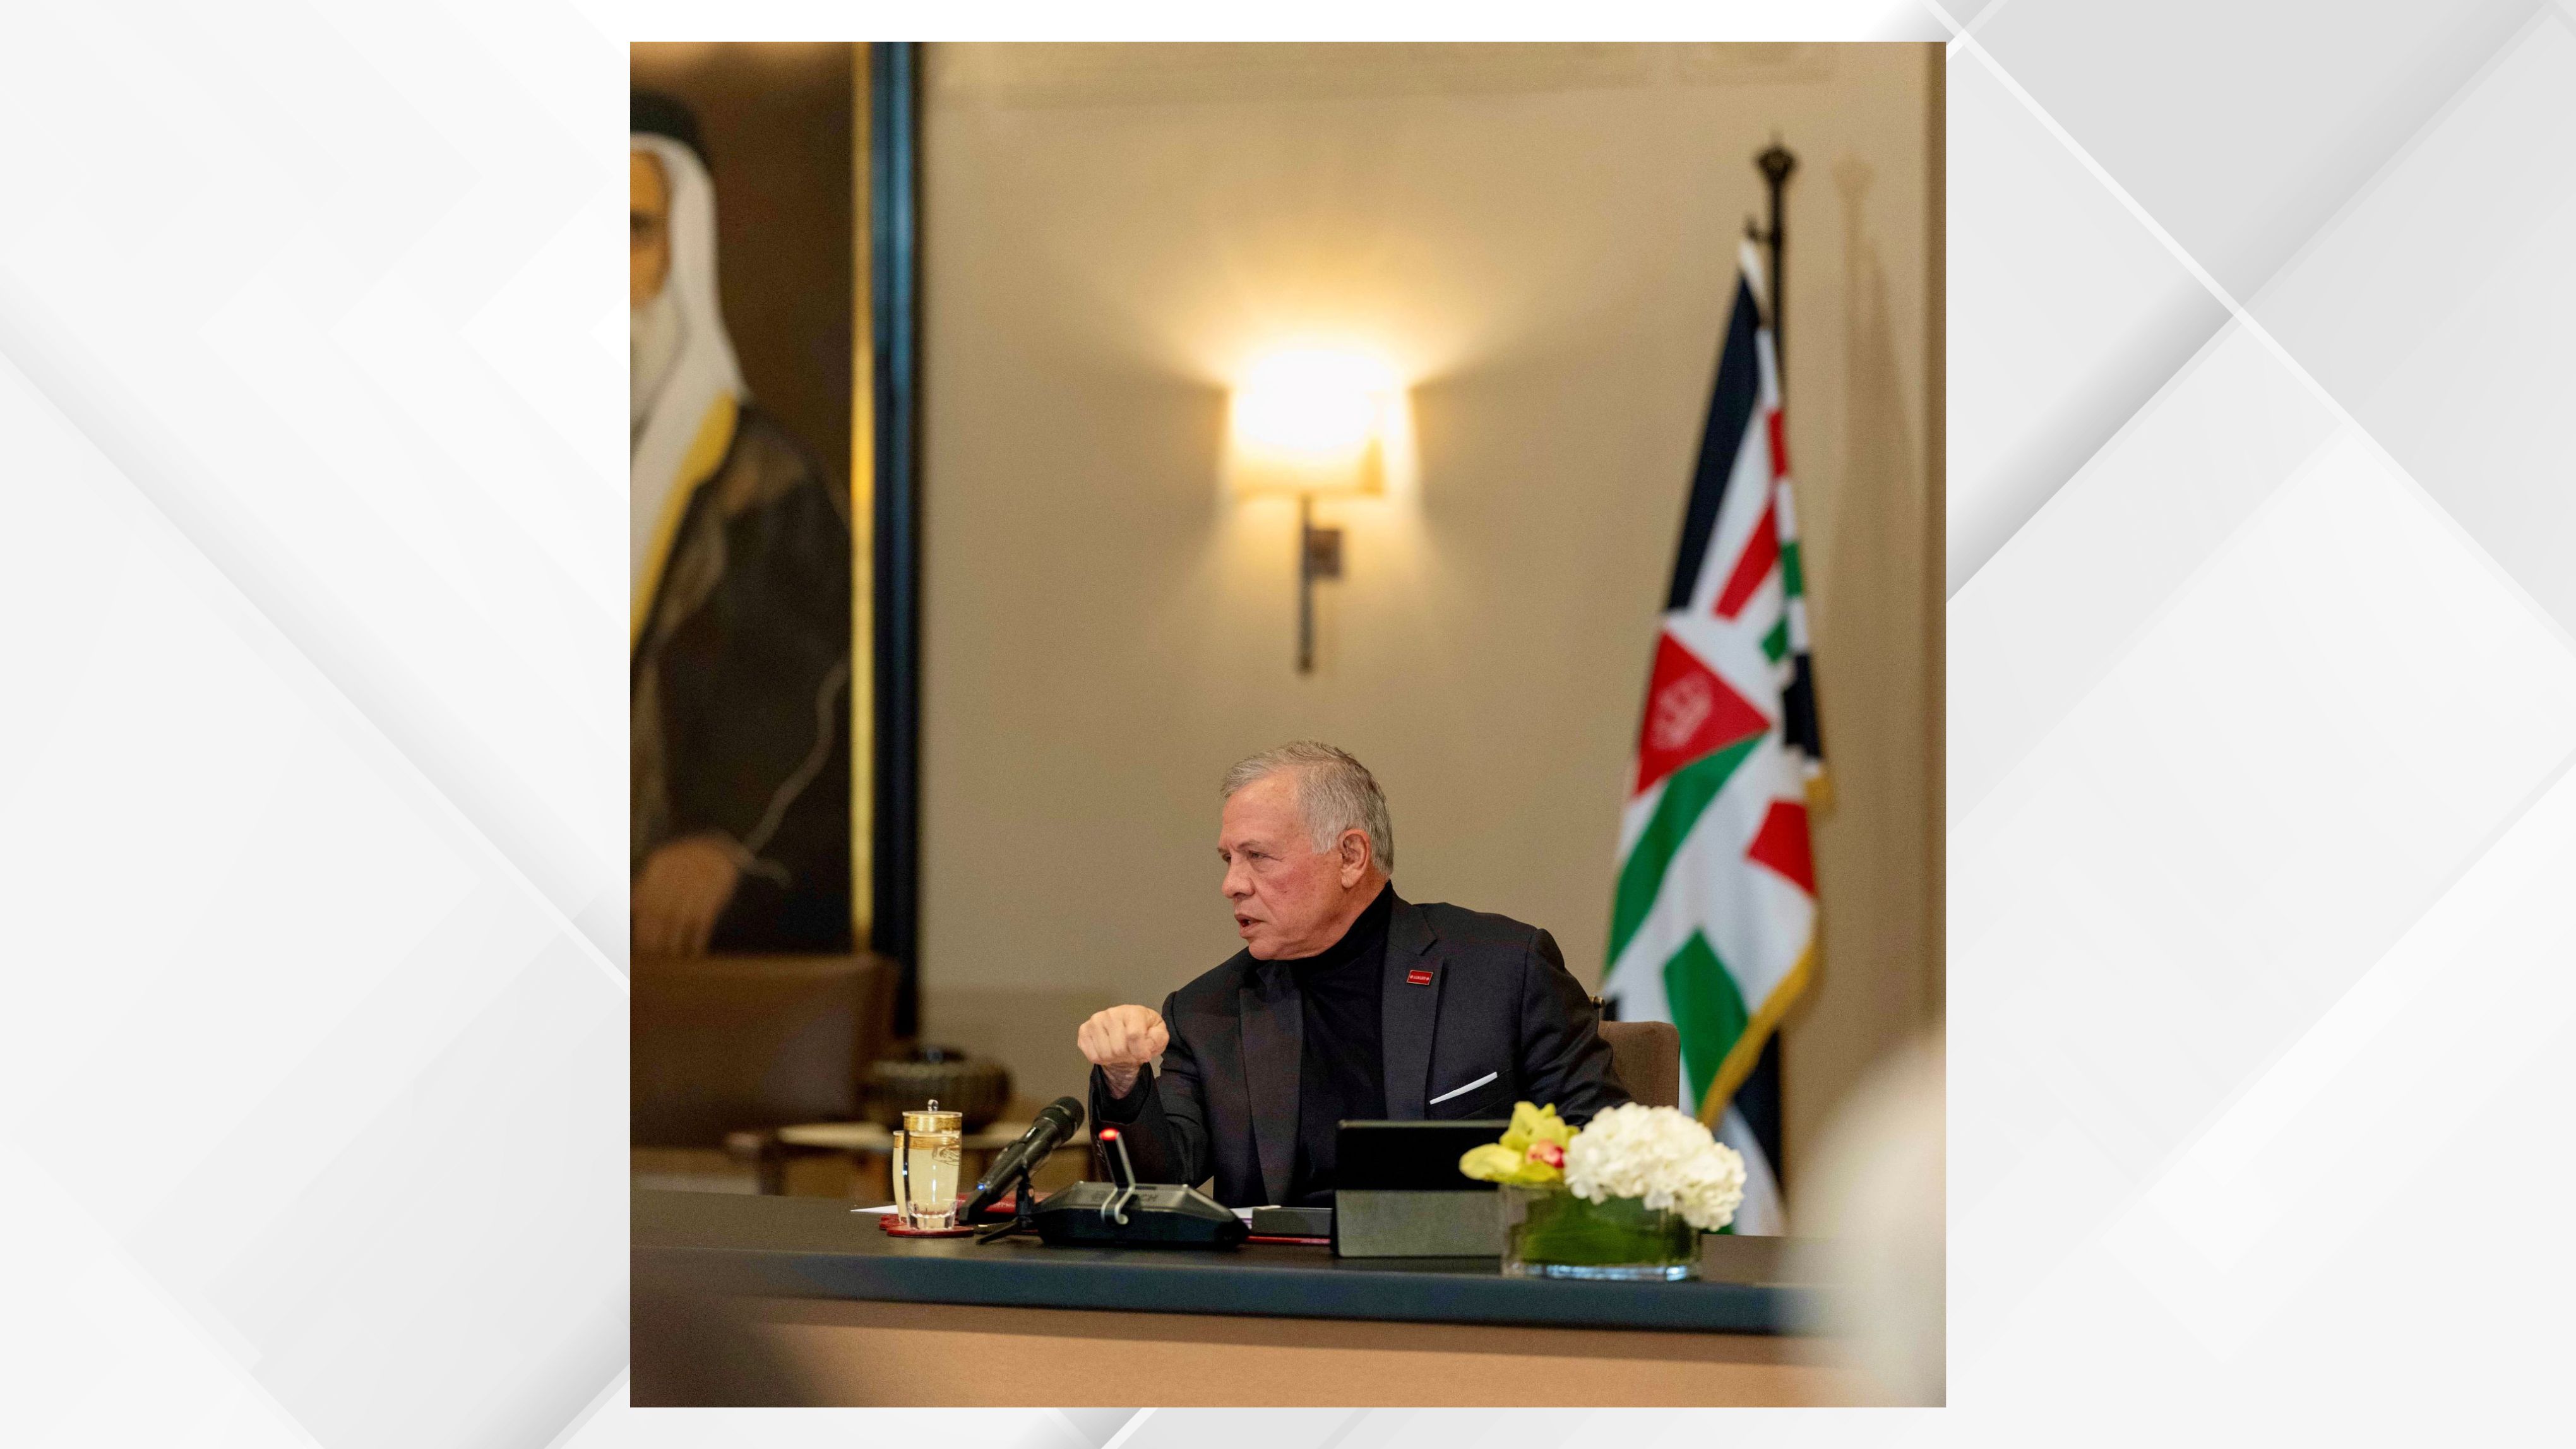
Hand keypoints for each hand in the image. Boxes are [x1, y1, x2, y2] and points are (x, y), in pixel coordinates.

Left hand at [633, 835, 742, 956]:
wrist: (720, 848)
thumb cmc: (684, 863)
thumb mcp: (663, 865)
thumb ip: (645, 883)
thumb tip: (631, 907)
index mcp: (661, 864)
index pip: (647, 901)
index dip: (643, 926)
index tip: (642, 945)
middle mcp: (679, 871)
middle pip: (662, 911)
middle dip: (656, 936)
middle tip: (654, 953)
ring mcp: (700, 880)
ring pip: (682, 918)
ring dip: (675, 940)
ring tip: (672, 954)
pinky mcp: (718, 887)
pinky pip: (705, 918)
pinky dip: (699, 937)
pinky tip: (695, 950)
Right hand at [1077, 1005, 1168, 1096]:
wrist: (1127, 1032)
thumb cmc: (1145, 1032)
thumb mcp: (1159, 1034)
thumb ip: (1158, 1038)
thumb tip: (1146, 1044)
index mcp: (1133, 1011)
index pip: (1134, 1035)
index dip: (1141, 1051)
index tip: (1145, 1055)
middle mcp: (1111, 1013)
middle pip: (1118, 1048)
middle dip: (1127, 1056)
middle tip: (1131, 1052)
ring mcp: (1095, 1021)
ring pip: (1105, 1054)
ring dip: (1115, 1059)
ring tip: (1121, 1051)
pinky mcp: (1084, 1030)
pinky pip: (1092, 1056)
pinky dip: (1102, 1060)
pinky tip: (1108, 1050)